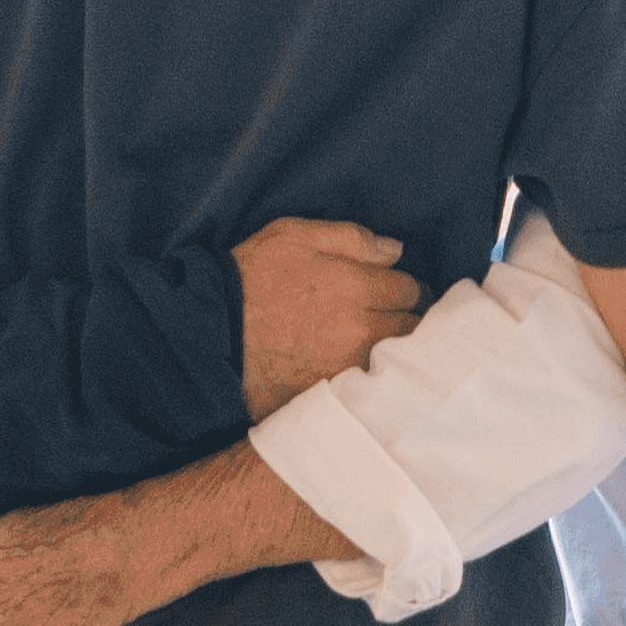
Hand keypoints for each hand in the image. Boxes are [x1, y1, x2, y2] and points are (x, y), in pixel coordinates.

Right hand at [233, 217, 419, 416]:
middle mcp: (361, 328)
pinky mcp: (332, 390)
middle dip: (408, 317)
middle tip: (396, 315)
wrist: (213, 330)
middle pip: (412, 327)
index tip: (400, 290)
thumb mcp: (293, 235)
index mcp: (357, 286)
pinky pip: (370, 384)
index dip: (408, 287)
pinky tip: (361, 366)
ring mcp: (348, 364)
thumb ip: (350, 238)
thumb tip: (395, 251)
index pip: (412, 289)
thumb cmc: (250, 276)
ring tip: (382, 341)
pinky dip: (372, 375)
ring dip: (395, 348)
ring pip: (396, 358)